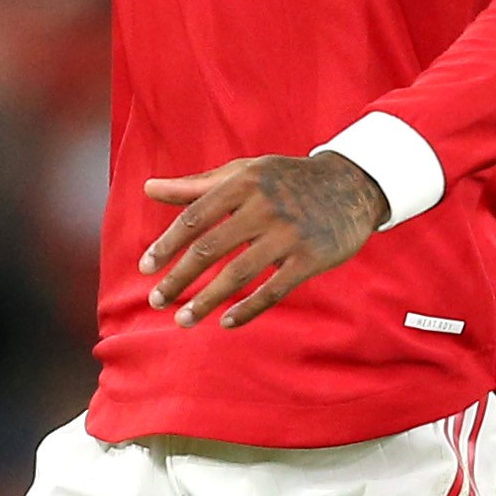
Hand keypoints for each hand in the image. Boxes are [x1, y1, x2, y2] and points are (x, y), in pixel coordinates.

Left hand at [139, 152, 390, 328]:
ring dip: (206, 300)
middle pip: (209, 248)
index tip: (145, 269)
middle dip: (178, 278)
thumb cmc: (284, 180)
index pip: (193, 218)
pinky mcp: (311, 258)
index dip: (166, 245)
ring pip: (238, 274)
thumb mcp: (243, 173)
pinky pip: (273, 290)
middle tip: (156, 301)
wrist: (350, 184)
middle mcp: (263, 206)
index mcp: (242, 183)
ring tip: (183, 320)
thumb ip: (195, 186)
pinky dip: (248, 309)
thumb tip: (148, 189)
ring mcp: (288, 234)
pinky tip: (226, 322)